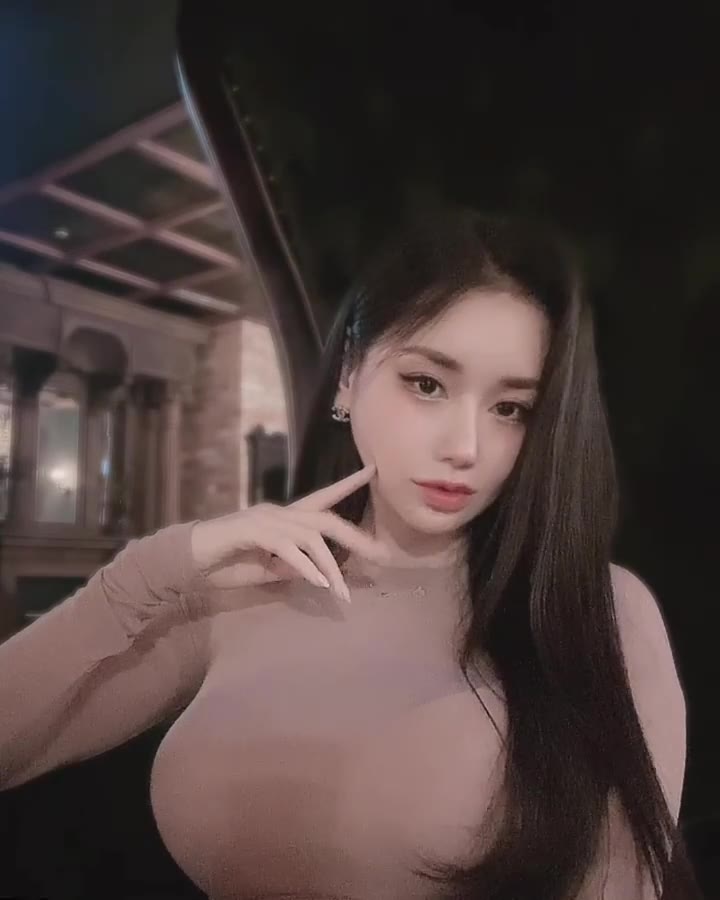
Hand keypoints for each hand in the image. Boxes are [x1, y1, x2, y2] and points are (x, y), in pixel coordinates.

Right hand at [190, 464, 385, 602]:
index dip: (348, 484)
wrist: (188, 560)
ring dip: (328, 566)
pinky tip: (316, 582)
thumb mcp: (267, 569)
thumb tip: (319, 572)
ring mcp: (265, 520)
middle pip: (326, 519)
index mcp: (284, 519)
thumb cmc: (226, 563)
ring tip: (340, 592)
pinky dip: (305, 566)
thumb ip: (292, 567)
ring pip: (310, 537)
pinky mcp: (252, 532)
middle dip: (355, 537)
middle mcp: (279, 513)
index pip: (323, 498)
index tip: (372, 471)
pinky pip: (287, 548)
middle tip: (379, 556)